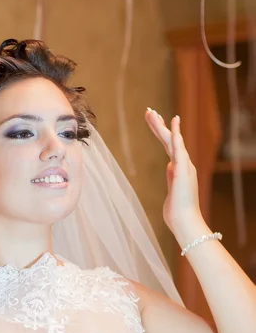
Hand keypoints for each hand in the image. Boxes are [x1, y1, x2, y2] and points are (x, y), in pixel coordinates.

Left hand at [145, 108, 200, 231]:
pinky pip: (179, 148)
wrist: (184, 222)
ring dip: (161, 126)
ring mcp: (184, 166)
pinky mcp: (183, 169)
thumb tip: (169, 169)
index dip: (161, 132)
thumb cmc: (177, 213)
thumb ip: (171, 179)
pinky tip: (174, 121)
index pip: (168, 146)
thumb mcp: (171, 192)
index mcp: (179, 169)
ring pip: (171, 140)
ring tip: (151, 113)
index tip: (153, 120)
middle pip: (168, 140)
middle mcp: (183, 164)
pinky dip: (176, 134)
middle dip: (158, 124)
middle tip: (148, 111)